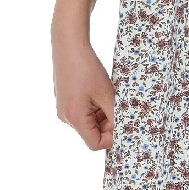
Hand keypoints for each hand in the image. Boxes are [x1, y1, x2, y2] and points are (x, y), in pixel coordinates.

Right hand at [54, 34, 115, 149]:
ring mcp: (64, 109)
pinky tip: (101, 93)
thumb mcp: (106, 94)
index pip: (95, 144)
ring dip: (103, 115)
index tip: (123, 123)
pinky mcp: (66, 101)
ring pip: (90, 123)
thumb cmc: (87, 68)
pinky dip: (96, 107)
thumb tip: (123, 130)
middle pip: (93, 134)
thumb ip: (115, 115)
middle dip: (109, 124)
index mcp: (74, 118)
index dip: (112, 137)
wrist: (69, 45)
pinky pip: (84, 112)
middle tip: (119, 107)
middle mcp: (66, 117)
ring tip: (109, 97)